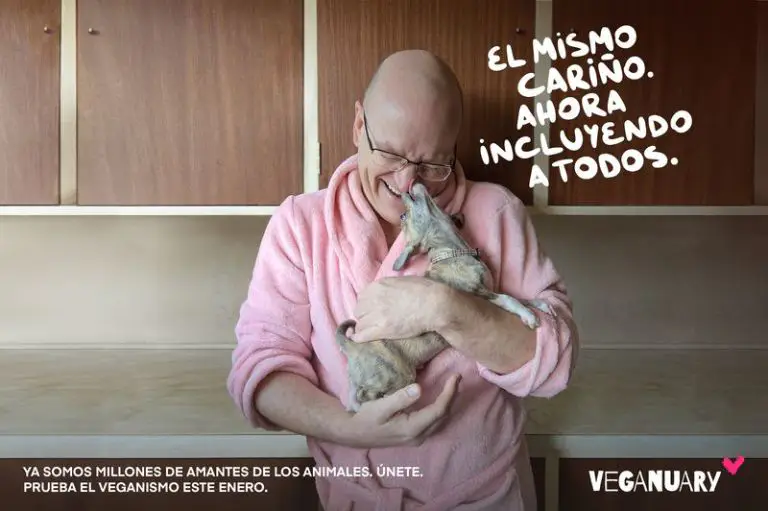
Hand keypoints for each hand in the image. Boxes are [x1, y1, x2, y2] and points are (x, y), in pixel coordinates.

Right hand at [340, 374, 460, 447]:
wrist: (355, 434)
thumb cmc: (367, 418)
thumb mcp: (380, 406)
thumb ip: (400, 398)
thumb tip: (419, 388)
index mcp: (412, 428)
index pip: (439, 410)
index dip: (449, 393)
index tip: (455, 377)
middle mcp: (419, 436)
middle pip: (444, 416)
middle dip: (452, 396)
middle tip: (456, 378)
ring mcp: (418, 438)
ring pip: (441, 420)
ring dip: (448, 403)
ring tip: (452, 386)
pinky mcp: (415, 436)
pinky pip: (435, 422)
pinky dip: (441, 409)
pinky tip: (441, 398)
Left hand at [352, 276, 448, 341]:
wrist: (433, 305)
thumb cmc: (423, 290)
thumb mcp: (401, 281)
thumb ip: (387, 286)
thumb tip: (384, 291)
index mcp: (377, 286)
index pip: (361, 297)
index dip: (366, 304)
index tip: (372, 309)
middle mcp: (373, 300)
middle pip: (358, 310)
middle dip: (365, 315)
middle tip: (374, 320)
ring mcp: (377, 315)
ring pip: (359, 324)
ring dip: (364, 327)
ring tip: (371, 329)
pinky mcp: (382, 330)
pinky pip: (361, 335)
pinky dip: (358, 338)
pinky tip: (358, 339)